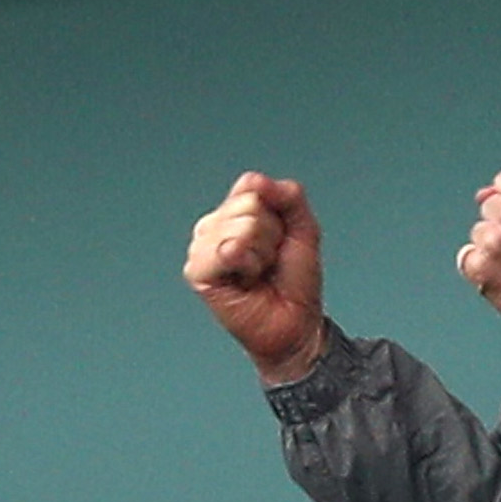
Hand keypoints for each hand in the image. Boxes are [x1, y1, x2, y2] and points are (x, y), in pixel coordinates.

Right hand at [186, 171, 328, 382]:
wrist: (296, 320)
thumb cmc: (295, 280)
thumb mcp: (303, 227)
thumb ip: (288, 195)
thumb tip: (256, 181)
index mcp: (232, 212)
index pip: (251, 185)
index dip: (278, 214)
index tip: (279, 241)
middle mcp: (212, 227)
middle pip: (249, 206)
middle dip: (272, 235)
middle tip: (269, 262)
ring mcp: (201, 248)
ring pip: (243, 228)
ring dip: (263, 254)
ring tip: (258, 272)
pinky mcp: (198, 271)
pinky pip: (229, 250)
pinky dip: (249, 266)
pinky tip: (246, 281)